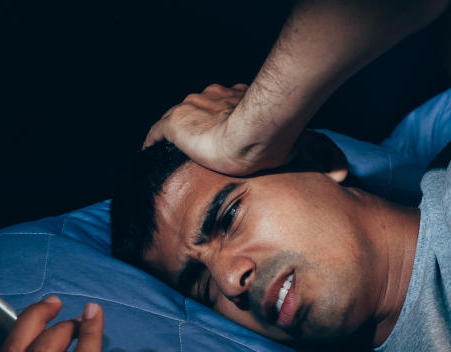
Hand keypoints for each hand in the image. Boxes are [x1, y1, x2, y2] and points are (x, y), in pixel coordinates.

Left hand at [144, 83, 294, 175]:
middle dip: (201, 127)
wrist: (252, 135)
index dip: (222, 121)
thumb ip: (283, 142)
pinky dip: (154, 143)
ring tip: (176, 157)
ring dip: (180, 136)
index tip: (221, 136)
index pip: (223, 106)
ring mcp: (193, 106)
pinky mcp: (175, 122)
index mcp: (236, 97)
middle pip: (200, 111)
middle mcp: (212, 96)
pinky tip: (151, 156)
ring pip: (180, 121)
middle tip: (199, 151)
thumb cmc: (271, 139)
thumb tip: (300, 152)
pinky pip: (158, 134)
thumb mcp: (282, 139)